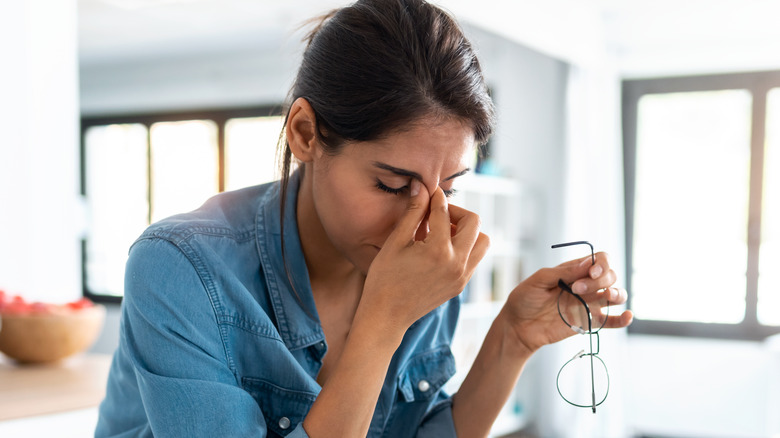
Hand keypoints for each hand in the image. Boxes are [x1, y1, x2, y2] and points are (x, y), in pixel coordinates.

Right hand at [359, 180, 489, 334]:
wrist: (386, 316)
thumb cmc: (384, 278)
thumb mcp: (395, 242)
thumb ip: (413, 213)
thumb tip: (421, 186)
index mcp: (438, 250)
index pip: (444, 212)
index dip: (435, 197)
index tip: (428, 191)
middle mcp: (457, 263)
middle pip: (474, 222)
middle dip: (456, 212)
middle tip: (437, 213)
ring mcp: (462, 276)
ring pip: (482, 241)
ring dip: (467, 231)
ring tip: (443, 231)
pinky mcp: (461, 285)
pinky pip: (475, 258)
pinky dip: (465, 246)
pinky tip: (441, 247)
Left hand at [501, 253, 633, 353]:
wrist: (518, 326)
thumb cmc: (525, 299)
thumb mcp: (539, 280)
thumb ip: (563, 272)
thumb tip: (587, 264)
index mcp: (574, 270)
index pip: (599, 260)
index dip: (601, 264)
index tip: (590, 272)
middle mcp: (586, 285)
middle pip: (610, 276)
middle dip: (599, 280)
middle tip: (577, 289)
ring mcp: (589, 304)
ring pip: (616, 295)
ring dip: (617, 293)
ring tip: (607, 296)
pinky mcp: (589, 322)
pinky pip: (612, 321)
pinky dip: (623, 319)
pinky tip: (627, 316)